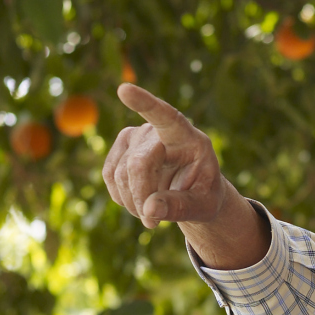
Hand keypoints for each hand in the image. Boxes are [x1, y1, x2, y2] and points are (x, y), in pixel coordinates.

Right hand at [103, 85, 266, 267]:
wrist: (193, 191)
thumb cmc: (204, 193)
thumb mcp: (204, 206)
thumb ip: (181, 208)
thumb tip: (149, 210)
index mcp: (187, 137)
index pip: (166, 116)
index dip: (145, 104)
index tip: (124, 90)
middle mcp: (157, 131)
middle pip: (138, 164)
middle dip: (142, 198)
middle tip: (152, 224)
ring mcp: (135, 137)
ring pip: (120, 174)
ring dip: (132, 203)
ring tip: (152, 214)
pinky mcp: (120, 150)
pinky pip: (110, 177)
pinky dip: (122, 198)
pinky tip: (139, 203)